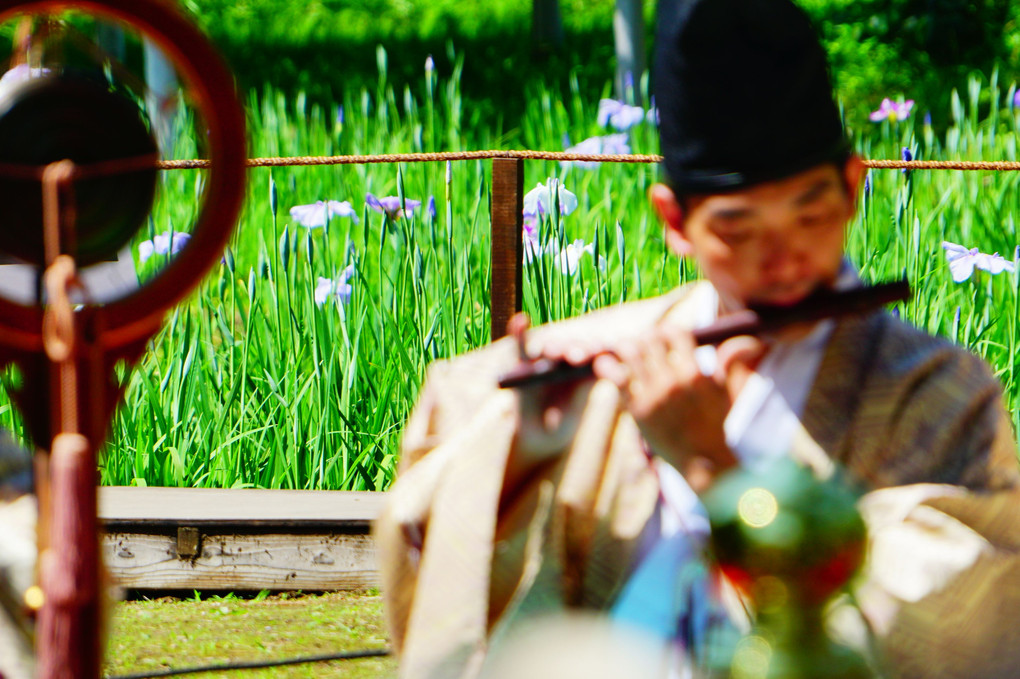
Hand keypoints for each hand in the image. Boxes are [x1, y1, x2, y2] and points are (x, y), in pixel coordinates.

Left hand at [592, 319, 764, 492]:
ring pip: (629, 354)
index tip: (664, 336)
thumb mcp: (731, 391)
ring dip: (626, 349)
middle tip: (645, 345)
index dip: (667, 332)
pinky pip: (617, 380)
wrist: (706, 465)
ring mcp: (653, 396)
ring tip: (626, 352)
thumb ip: (733, 362)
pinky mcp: (638, 411)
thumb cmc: (719, 426)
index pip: (674, 333)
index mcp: (697, 373)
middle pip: (649, 340)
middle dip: (646, 339)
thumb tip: (746, 340)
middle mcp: (673, 382)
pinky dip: (608, 367)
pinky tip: (603, 363)